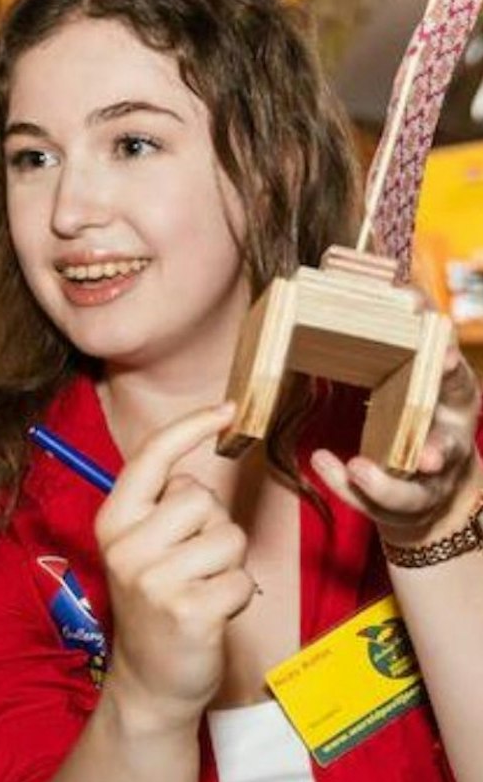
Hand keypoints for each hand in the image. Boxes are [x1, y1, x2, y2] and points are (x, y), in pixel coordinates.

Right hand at [95, 404, 254, 731]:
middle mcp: (126, 545)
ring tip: (202, 588)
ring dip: (229, 563)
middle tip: (193, 562)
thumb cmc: (155, 603)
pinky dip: (238, 596)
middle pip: (202, 498)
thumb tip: (201, 461)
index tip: (227, 407)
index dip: (190, 427)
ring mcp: (154, 579)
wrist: (149, 682)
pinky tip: (212, 613)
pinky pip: (241, 579)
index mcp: (113, 521)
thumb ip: (162, 506)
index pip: (151, 458)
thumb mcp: (141, 547)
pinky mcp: (189, 610)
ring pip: (228, 537)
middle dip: (214, 526)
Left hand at [311, 343, 482, 545]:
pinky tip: (322, 463)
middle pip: (449, 448)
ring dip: (387, 483)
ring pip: (415, 491)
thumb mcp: (421, 370)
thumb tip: (381, 274)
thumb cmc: (416, 406)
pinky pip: (375, 504)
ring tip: (360, 468)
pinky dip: (347, 486)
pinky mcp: (405, 507)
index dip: (449, 367)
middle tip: (421, 452)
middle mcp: (451, 442)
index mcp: (455, 400)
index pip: (458, 382)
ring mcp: (430, 482)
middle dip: (436, 447)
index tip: (439, 355)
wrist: (433, 477)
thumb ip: (406, 332)